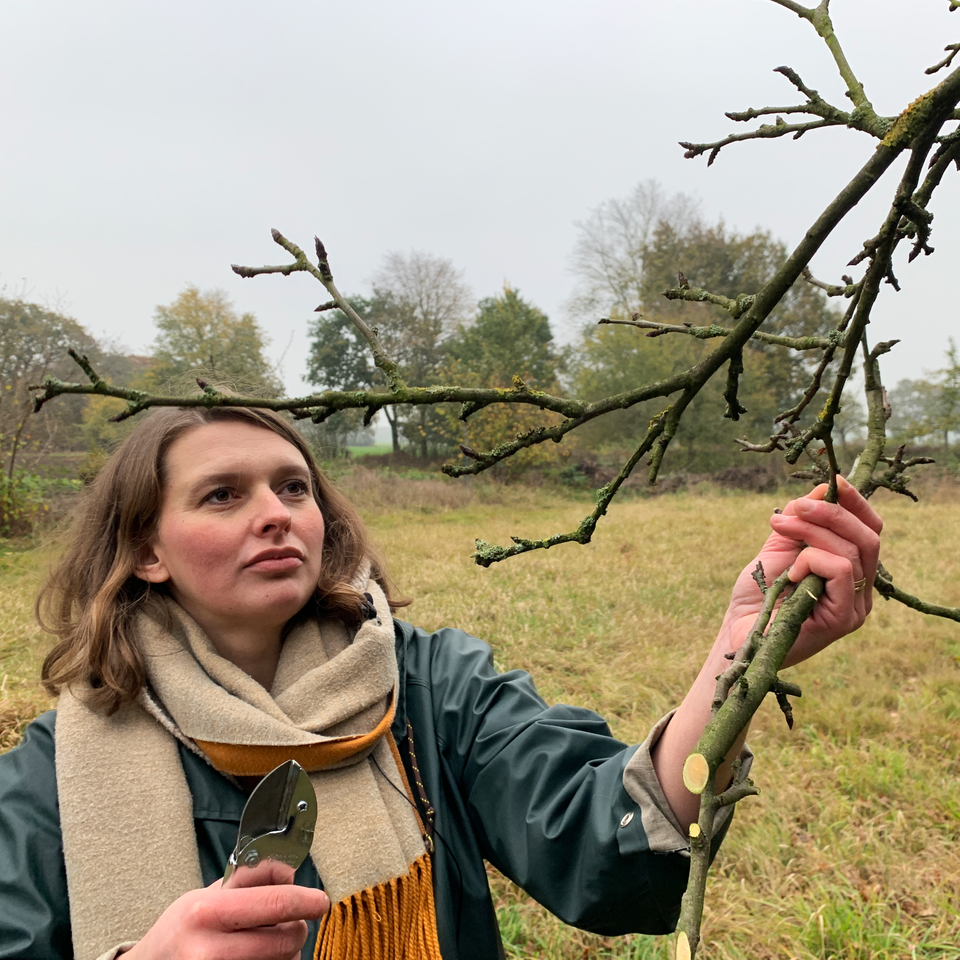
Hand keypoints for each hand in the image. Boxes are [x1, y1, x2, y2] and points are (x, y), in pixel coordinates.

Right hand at [124, 861, 328, 959]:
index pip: (276, 903)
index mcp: (208, 912)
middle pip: (286, 939)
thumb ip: (250, 880)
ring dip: (287, 952)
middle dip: (297, 929)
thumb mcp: (208, 894)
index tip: (320, 900)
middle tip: (291, 923)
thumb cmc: (183, 928)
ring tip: (266, 943)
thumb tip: (290, 871)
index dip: (307, 901)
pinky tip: (260, 958)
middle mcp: (210, 950)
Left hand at [721, 476, 881, 667]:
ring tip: (779, 527)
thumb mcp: (780, 548)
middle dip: (831, 513)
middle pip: (868, 537)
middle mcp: (861, 591)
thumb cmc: (757, 596)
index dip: (855, 503)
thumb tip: (822, 489)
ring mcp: (856, 607)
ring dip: (811, 531)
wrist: (738, 633)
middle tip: (794, 507)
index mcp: (851, 572)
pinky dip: (811, 560)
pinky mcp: (843, 619)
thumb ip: (801, 522)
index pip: (871, 531)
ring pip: (852, 551)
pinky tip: (789, 572)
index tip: (831, 482)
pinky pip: (839, 570)